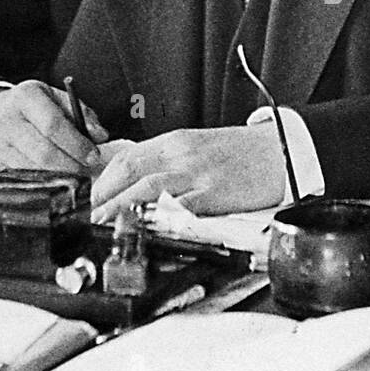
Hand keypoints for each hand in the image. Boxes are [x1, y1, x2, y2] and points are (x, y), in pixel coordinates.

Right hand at [0, 80, 108, 172]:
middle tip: (88, 171)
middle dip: (71, 166)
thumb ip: (82, 114)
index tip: (93, 156)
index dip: (77, 144)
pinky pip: (21, 181)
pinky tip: (54, 181)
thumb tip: (100, 136)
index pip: (53, 125)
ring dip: (59, 178)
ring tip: (75, 176)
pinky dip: (42, 184)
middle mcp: (6, 120)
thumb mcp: (56, 98)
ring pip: (33, 171)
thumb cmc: (32, 107)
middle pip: (43, 153)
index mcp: (25, 97)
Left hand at [89, 124, 283, 222]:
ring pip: (148, 188)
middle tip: (90, 216)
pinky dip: (160, 216)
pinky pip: (182, 205)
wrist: (279, 150)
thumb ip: (168, 162)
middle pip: (131, 171)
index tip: (92, 198)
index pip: (127, 157)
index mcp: (175, 142)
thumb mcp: (197, 147)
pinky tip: (146, 228)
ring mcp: (198, 173)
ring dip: (121, 208)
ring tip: (105, 225)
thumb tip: (135, 183)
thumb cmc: (240, 153)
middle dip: (104, 196)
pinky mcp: (216, 192)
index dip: (103, 179)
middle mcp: (182, 154)